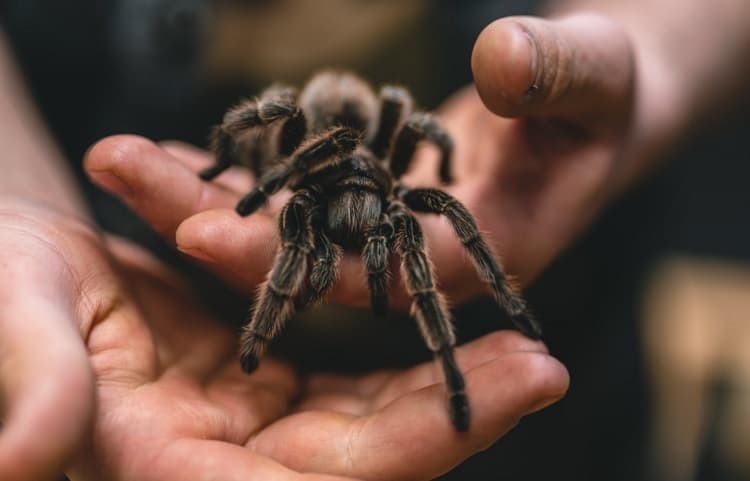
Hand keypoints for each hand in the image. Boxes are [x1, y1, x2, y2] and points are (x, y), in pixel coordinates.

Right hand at [0, 200, 566, 480]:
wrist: (7, 260)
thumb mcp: (10, 315)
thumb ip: (29, 378)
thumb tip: (25, 455)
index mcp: (163, 468)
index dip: (404, 452)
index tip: (509, 399)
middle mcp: (216, 459)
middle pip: (356, 456)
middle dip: (453, 414)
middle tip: (541, 365)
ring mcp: (240, 419)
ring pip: (359, 416)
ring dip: (438, 378)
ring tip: (518, 336)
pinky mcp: (251, 374)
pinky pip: (339, 375)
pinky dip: (391, 347)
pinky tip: (439, 315)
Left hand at [82, 14, 647, 307]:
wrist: (594, 105)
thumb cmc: (609, 96)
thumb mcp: (598, 76)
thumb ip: (558, 77)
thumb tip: (501, 63)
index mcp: (480, 252)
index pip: (374, 272)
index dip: (294, 258)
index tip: (202, 231)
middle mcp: (421, 254)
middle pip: (308, 251)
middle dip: (214, 219)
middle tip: (122, 170)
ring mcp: (392, 227)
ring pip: (291, 220)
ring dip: (208, 191)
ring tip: (124, 158)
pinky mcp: (375, 195)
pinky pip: (299, 188)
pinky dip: (244, 169)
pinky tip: (180, 149)